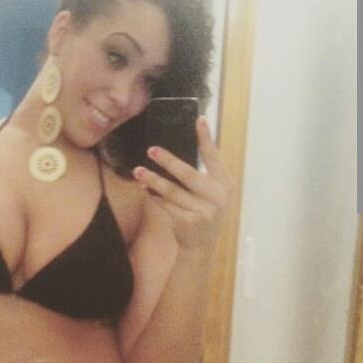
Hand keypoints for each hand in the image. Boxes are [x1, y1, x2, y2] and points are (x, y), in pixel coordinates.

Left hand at [132, 116, 234, 250]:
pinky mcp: (188, 222)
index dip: (206, 138)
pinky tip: (144, 189)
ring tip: (138, 171)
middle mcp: (217, 196)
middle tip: (152, 150)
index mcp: (224, 182)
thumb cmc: (204, 210)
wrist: (202, 243)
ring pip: (172, 191)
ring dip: (153, 180)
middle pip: (188, 174)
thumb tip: (178, 150)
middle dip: (168, 161)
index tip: (199, 120)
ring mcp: (203, 211)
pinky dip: (154, 197)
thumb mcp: (212, 191)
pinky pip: (166, 206)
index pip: (213, 157)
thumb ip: (203, 173)